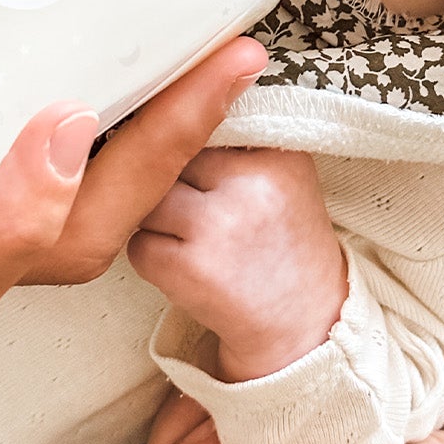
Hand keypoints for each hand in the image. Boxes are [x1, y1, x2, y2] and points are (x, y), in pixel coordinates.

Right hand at [0, 0, 266, 347]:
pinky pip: (42, 166)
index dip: (10, 230)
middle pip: (33, 260)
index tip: (62, 126)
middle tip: (216, 67)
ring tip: (221, 53)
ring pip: (59, 226)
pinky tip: (142, 23)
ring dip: (150, 149)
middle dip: (141, 175)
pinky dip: (109, 108)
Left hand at [128, 147, 345, 379]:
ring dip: (156, 221)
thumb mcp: (285, 179)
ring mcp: (219, 226)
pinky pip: (139, 245)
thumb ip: (237, 144)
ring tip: (193, 241)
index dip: (193, 153)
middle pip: (170, 159)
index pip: (201, 127)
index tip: (206, 178)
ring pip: (147, 199)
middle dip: (172, 184)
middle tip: (200, 214)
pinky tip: (188, 271)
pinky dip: (153, 259)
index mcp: (278, 155)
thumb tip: (169, 114)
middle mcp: (251, 185)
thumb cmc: (285, 248)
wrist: (304, 329)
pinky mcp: (190, 269)